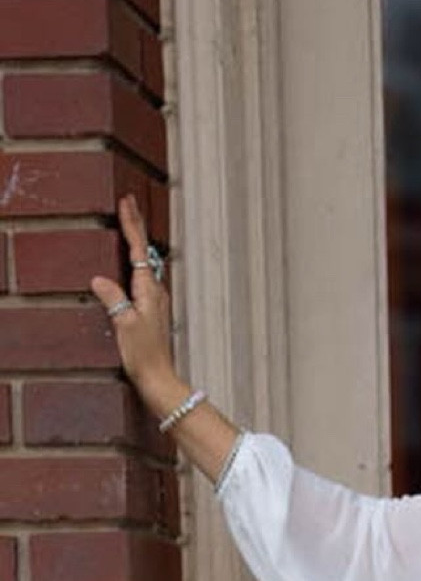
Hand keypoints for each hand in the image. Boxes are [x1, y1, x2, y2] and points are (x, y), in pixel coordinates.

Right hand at [89, 194, 182, 408]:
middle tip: (129, 201)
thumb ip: (113, 299)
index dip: (131, 224)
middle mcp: (155, 292)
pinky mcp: (152, 311)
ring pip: (145, 262)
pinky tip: (132, 261)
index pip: (138, 249)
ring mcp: (155, 301)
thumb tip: (100, 280)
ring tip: (129, 222)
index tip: (127, 201)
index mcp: (148, 290)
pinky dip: (136, 260)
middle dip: (135, 225)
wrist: (159, 380)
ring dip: (137, 241)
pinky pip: (143, 276)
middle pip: (144, 251)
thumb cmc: (144, 356)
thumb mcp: (124, 325)